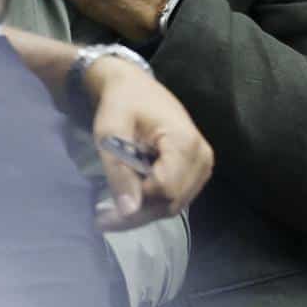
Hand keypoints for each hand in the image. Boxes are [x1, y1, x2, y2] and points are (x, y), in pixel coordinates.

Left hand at [84, 57, 214, 229]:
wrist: (136, 88)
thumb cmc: (122, 104)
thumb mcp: (110, 134)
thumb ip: (119, 171)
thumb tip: (128, 210)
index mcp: (185, 143)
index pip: (166, 189)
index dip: (137, 203)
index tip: (103, 210)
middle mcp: (202, 157)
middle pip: (173, 201)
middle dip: (138, 214)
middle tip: (102, 219)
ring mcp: (204, 165)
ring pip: (176, 204)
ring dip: (145, 212)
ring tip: (112, 212)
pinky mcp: (198, 170)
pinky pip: (178, 197)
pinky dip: (153, 203)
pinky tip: (132, 198)